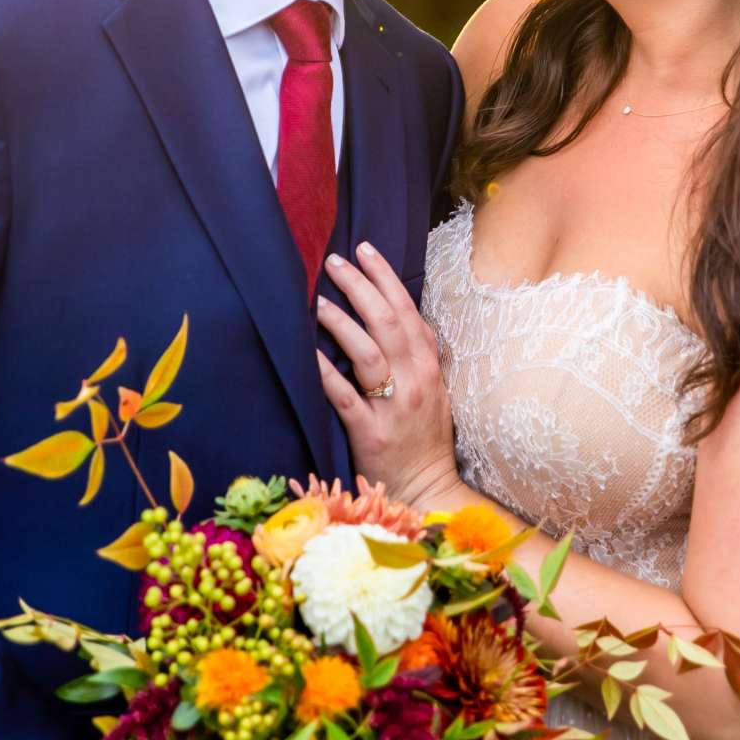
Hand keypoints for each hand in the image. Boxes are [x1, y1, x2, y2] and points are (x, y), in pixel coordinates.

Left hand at [316, 243, 462, 514]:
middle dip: (360, 286)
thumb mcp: (433, 392)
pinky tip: (306, 353)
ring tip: (316, 300)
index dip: (386, 277)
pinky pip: (344, 395)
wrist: (428, 490)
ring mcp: (394, 407)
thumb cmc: (423, 439)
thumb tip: (395, 316)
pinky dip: (325, 371)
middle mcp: (416, 381)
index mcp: (429, 368)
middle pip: (387, 322)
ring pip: (367, 352)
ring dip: (340, 322)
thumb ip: (417, 356)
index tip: (365, 250)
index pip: (408, 311)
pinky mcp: (371, 434)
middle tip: (334, 262)